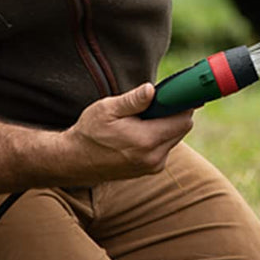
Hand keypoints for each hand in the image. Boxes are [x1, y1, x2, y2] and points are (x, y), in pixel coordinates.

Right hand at [65, 83, 193, 180]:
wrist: (76, 160)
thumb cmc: (90, 132)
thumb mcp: (107, 109)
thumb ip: (133, 101)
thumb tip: (152, 90)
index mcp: (146, 140)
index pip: (183, 120)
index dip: (182, 104)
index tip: (176, 94)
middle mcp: (154, 157)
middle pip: (182, 129)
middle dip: (173, 113)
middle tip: (155, 104)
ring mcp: (153, 166)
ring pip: (174, 138)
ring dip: (166, 126)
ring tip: (143, 119)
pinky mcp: (150, 170)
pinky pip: (165, 148)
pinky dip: (159, 137)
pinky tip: (141, 131)